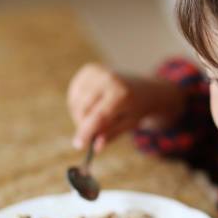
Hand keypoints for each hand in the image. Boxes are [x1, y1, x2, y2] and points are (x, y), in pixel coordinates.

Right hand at [66, 63, 186, 151]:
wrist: (143, 88)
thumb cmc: (135, 109)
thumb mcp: (129, 124)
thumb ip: (111, 134)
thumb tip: (95, 147)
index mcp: (121, 94)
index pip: (98, 116)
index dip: (86, 131)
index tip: (78, 145)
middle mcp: (108, 79)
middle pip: (84, 109)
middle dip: (83, 125)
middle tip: (90, 135)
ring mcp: (97, 71)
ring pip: (76, 102)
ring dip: (80, 116)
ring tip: (96, 118)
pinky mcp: (89, 69)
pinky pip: (74, 94)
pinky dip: (78, 104)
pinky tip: (92, 106)